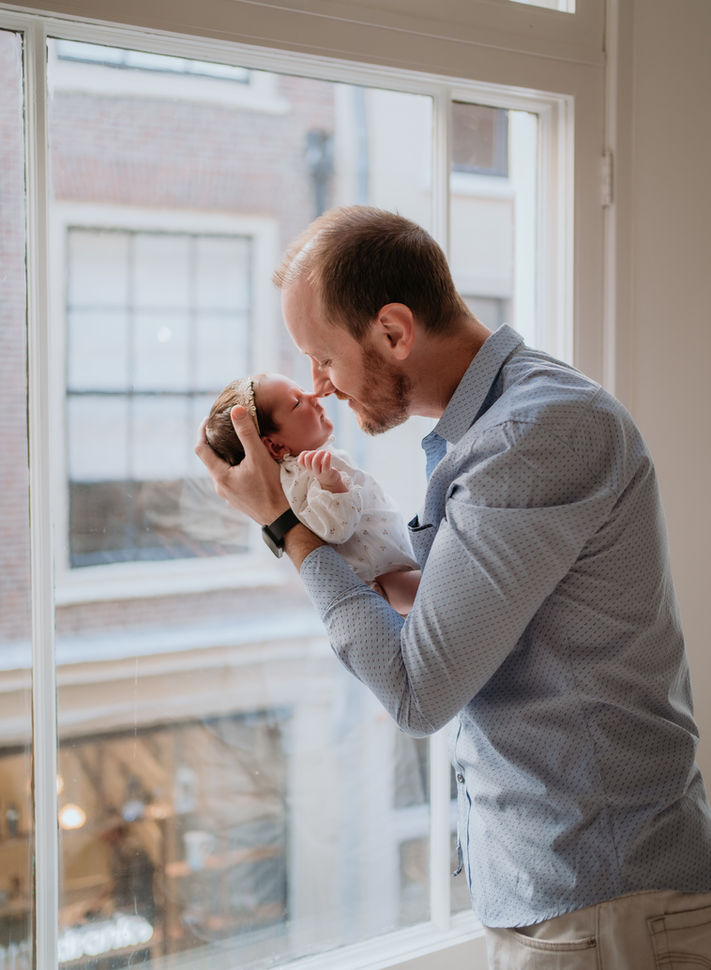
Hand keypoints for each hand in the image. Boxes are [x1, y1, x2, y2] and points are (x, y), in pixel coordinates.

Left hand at [194, 406, 288, 524]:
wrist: (283, 519)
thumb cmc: (271, 488)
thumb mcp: (259, 456)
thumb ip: (247, 433)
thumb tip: (236, 409)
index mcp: (220, 476)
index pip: (201, 449)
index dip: (202, 431)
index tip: (209, 419)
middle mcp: (220, 487)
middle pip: (211, 459)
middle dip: (215, 442)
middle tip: (225, 426)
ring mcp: (229, 495)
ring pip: (222, 469)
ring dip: (226, 455)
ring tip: (237, 442)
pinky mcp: (239, 499)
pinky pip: (231, 478)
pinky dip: (234, 466)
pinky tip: (247, 462)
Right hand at [298, 449, 347, 492]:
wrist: (331, 480)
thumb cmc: (322, 469)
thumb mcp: (314, 464)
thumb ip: (310, 458)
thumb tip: (307, 452)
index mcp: (307, 468)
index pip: (300, 461)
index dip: (304, 454)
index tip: (311, 453)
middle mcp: (311, 470)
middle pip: (307, 458)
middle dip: (313, 452)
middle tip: (320, 452)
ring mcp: (319, 472)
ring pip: (315, 462)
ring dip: (319, 454)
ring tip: (324, 452)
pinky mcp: (327, 473)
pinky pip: (325, 465)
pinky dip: (327, 458)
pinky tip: (328, 454)